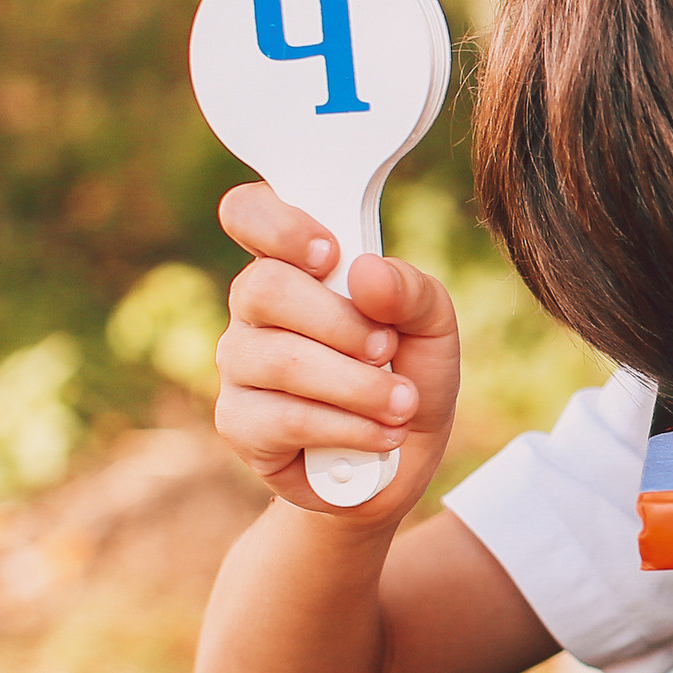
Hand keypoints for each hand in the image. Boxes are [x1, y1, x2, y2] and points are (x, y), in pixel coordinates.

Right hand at [212, 182, 459, 520]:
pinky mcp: (239, 423)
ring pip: (279, 359)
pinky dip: (346, 427)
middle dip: (341, 323)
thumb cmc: (408, 374)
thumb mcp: (433, 326)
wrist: (401, 459)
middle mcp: (253, 307)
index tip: (331, 255)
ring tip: (402, 403)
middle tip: (387, 349)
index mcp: (294, 264)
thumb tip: (367, 273)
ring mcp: (239, 364)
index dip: (279, 224)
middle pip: (263, 287)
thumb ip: (411, 290)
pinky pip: (284, 418)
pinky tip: (380, 435)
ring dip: (357, 385)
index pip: (248, 212)